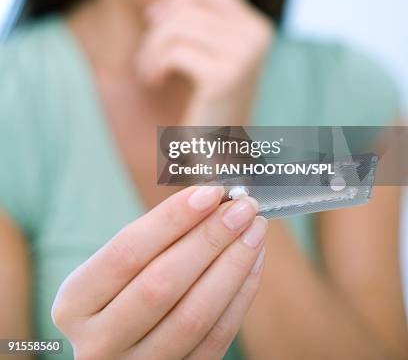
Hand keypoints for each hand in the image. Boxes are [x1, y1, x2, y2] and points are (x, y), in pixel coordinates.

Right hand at [51, 186, 266, 359]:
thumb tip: (213, 197)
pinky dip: (240, 296)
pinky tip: (253, 261)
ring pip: (194, 315)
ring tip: (254, 230)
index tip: (210, 192)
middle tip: (242, 208)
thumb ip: (157, 235)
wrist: (121, 350)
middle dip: (209, 239)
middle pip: (161, 284)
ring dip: (232, 266)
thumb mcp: (118, 267)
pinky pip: (216, 339)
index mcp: (74, 302)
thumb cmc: (122, 291)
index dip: (171, 220)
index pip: (126, 252)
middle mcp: (97, 343)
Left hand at [136, 0, 273, 124]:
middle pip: (187, 8)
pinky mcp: (225, 75)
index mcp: (257, 27)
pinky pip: (173, 51)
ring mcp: (244, 54)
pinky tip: (155, 82)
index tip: (153, 20)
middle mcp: (257, 35)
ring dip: (151, 51)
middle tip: (147, 58)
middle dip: (156, 31)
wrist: (220, 153)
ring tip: (149, 72)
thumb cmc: (208, 103)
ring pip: (175, 28)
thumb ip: (197, 24)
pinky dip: (154, 65)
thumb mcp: (207, 56)